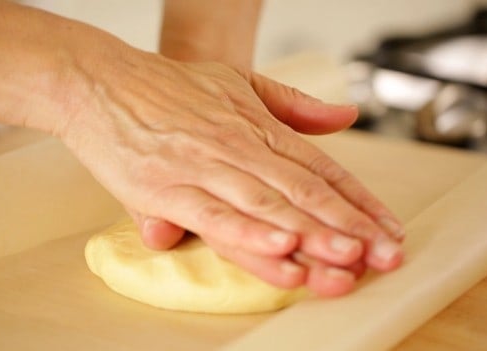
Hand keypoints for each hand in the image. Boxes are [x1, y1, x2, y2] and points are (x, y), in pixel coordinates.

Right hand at [61, 50, 403, 296]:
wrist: (99, 81)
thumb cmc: (165, 87)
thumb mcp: (236, 82)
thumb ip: (291, 103)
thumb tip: (345, 113)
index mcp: (255, 126)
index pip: (319, 168)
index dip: (357, 201)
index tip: (387, 228)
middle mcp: (235, 147)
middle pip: (302, 192)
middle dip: (346, 228)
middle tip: (384, 256)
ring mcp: (201, 169)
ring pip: (266, 208)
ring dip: (309, 238)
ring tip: (346, 262)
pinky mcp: (165, 190)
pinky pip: (214, 217)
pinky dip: (248, 237)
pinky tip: (279, 252)